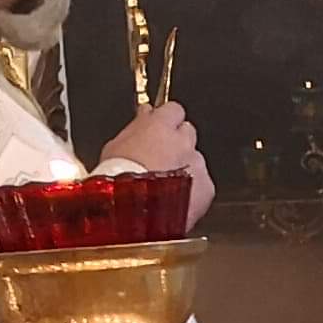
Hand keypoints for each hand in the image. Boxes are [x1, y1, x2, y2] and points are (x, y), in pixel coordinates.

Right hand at [102, 99, 214, 230]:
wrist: (131, 213)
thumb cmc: (117, 179)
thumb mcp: (116, 145)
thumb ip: (137, 126)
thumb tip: (145, 113)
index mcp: (160, 125)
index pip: (173, 109)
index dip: (167, 120)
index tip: (159, 129)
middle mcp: (184, 141)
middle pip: (188, 133)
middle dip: (178, 143)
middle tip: (162, 159)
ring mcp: (198, 164)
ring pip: (196, 160)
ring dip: (185, 168)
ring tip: (165, 186)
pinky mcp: (207, 188)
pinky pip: (203, 184)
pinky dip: (194, 190)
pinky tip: (176, 200)